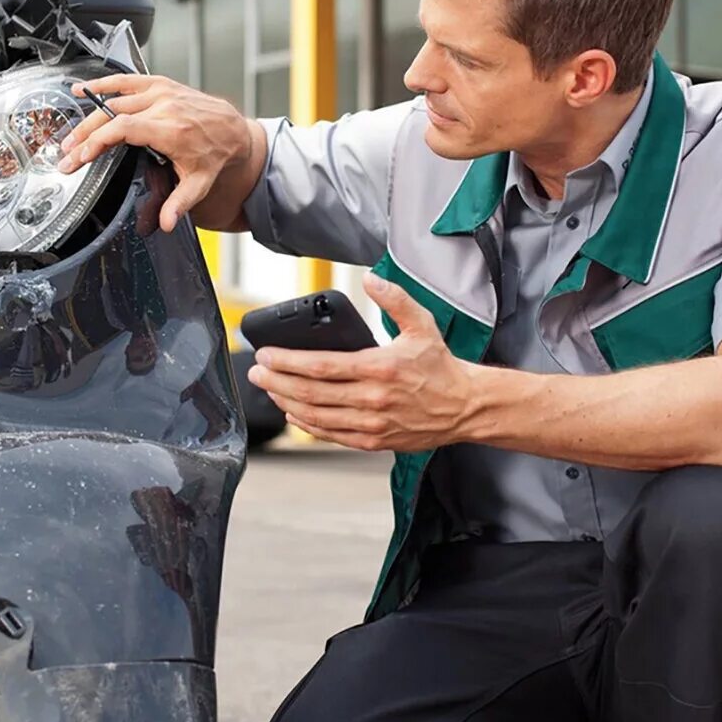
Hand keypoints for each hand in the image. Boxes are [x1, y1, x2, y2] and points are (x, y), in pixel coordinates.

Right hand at [58, 74, 263, 231]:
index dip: (97, 142)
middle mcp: (164, 106)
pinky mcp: (161, 84)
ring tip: (70, 134)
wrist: (234, 131)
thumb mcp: (199, 183)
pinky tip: (84, 89)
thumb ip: (180, 203)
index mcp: (171, 129)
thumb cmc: (216, 154)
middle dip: (85, 135)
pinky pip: (127, 80)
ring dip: (88, 116)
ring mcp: (162, 92)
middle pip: (112, 115)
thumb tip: (166, 223)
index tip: (80, 157)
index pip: (123, 130)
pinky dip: (104, 83)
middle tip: (66, 153)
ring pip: (115, 99)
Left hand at [247, 271, 480, 450]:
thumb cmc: (441, 366)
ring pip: (316, 416)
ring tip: (269, 390)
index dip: (287, 361)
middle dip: (276, 382)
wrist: (464, 406)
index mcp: (379, 367)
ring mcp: (371, 424)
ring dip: (286, 403)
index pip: (321, 366)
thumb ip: (394, 299)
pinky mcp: (373, 441)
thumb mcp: (422, 324)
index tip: (266, 355)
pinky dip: (307, 425)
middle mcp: (372, 399)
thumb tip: (370, 280)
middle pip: (310, 392)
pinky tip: (293, 413)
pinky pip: (330, 435)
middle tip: (256, 373)